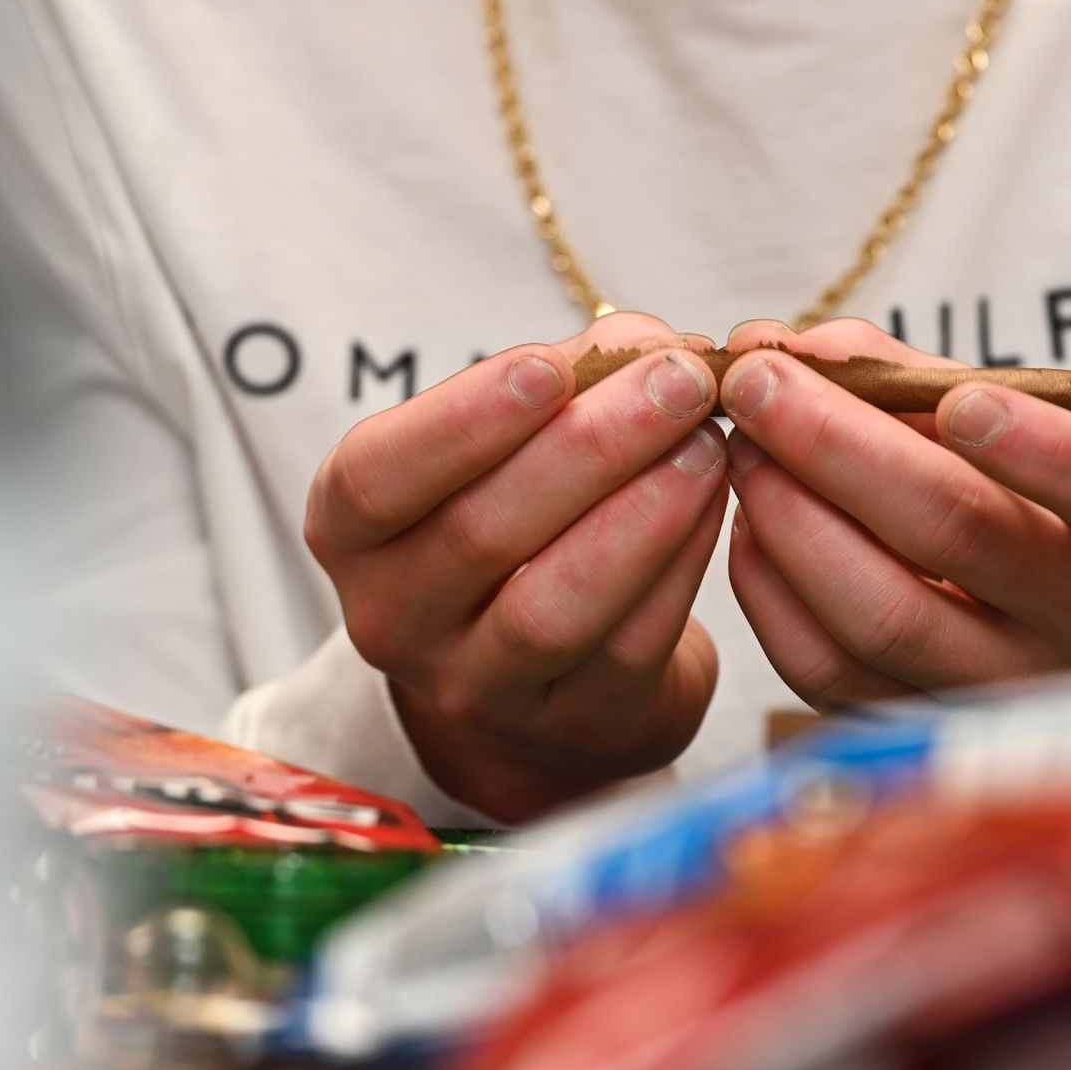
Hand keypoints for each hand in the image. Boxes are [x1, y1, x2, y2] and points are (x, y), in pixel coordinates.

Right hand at [305, 313, 727, 821]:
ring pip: (551, 610)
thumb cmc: (522, 516)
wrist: (558, 664)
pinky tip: (718, 501)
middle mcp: (393, 621)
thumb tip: (645, 344)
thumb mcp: (511, 444)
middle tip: (679, 380)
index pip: (376, 479)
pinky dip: (679, 567)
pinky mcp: (571, 725)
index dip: (459, 423)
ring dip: (642, 515)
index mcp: (353, 533)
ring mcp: (477, 689)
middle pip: (480, 535)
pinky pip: (627, 646)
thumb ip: (567, 380)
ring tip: (706, 442)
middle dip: (590, 447)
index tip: (546, 364)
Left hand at [719, 318, 1070, 707]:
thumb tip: (782, 350)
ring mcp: (1004, 691)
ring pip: (881, 615)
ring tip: (743, 446)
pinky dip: (770, 585)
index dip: (1042, 450)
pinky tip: (752, 521)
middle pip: (961, 536)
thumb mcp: (997, 421)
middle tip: (758, 379)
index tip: (965, 401)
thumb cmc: (1011, 493)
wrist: (1029, 622)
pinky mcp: (918, 728)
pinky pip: (825, 668)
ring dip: (790, 515)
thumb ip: (901, 375)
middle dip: (840, 444)